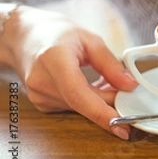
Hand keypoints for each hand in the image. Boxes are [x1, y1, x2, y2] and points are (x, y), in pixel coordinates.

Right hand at [2, 6, 137, 138]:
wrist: (25, 36)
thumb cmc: (56, 33)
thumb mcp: (90, 40)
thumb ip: (111, 64)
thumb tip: (130, 85)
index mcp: (54, 61)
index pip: (79, 95)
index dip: (101, 113)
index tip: (122, 125)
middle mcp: (42, 82)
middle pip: (83, 104)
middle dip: (110, 102)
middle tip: (128, 93)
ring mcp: (39, 96)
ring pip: (80, 107)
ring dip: (99, 99)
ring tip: (104, 79)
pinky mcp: (42, 103)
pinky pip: (73, 107)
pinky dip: (88, 100)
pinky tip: (91, 85)